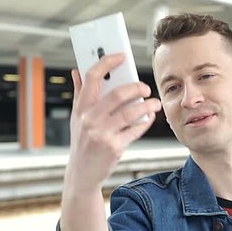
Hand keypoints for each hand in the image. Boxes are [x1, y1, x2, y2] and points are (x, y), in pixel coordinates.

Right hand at [66, 53, 161, 192]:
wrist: (81, 174)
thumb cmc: (82, 143)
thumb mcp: (76, 119)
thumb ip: (79, 94)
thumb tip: (77, 71)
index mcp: (80, 108)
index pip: (92, 77)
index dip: (107, 62)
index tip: (121, 56)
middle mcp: (89, 119)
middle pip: (117, 93)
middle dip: (137, 87)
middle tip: (146, 87)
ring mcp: (101, 133)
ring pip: (131, 112)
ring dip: (147, 106)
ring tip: (155, 104)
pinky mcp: (114, 147)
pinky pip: (135, 129)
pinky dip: (145, 122)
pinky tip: (149, 118)